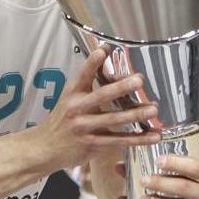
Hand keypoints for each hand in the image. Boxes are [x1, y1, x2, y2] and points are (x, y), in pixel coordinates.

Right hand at [33, 46, 160, 170]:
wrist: (45, 148)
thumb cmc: (63, 120)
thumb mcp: (70, 99)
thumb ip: (89, 86)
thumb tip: (112, 67)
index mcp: (72, 93)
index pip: (82, 74)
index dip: (92, 62)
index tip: (104, 49)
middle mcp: (77, 109)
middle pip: (101, 96)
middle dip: (121, 87)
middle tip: (139, 80)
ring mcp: (84, 127)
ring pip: (113, 119)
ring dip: (135, 114)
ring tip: (153, 109)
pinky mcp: (93, 144)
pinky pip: (119, 141)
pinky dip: (138, 139)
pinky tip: (153, 135)